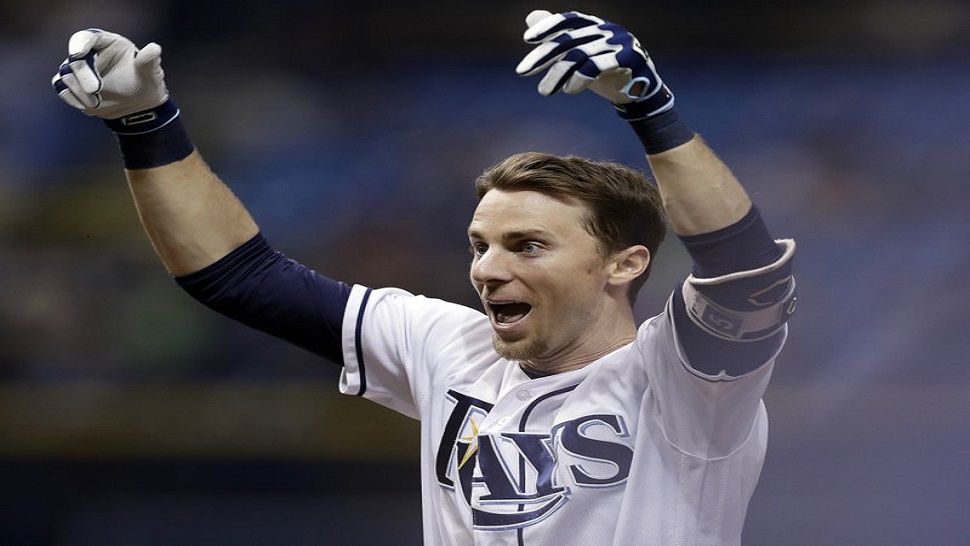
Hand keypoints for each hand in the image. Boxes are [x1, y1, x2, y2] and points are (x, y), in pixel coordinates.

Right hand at [52, 29, 168, 119]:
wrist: (139, 106)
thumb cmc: (145, 83)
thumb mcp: (150, 72)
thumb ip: (149, 60)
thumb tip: (154, 49)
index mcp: (107, 43)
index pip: (87, 37)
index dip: (80, 43)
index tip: (79, 54)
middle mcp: (89, 53)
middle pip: (74, 59)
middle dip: (82, 75)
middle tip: (95, 90)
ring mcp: (79, 69)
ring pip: (65, 74)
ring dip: (80, 91)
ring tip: (97, 102)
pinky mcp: (74, 85)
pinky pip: (62, 88)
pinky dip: (73, 98)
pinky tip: (89, 104)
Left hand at [515, 10, 673, 119]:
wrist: (640, 91)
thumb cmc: (605, 70)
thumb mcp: (579, 54)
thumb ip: (557, 37)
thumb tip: (531, 17)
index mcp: (594, 25)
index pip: (568, 20)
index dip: (548, 26)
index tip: (527, 39)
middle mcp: (606, 29)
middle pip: (568, 40)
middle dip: (543, 56)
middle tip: (522, 71)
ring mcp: (619, 43)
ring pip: (579, 56)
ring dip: (557, 75)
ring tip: (544, 91)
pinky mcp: (628, 59)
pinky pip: (597, 67)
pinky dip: (578, 79)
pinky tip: (568, 90)